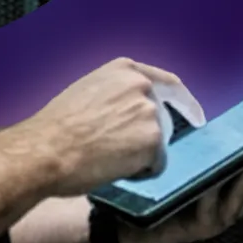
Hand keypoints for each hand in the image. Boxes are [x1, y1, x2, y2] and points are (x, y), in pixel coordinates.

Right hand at [22, 57, 197, 194]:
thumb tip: (128, 115)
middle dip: (148, 138)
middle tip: (119, 152)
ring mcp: (150, 113)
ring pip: (158, 143)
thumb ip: (115, 96)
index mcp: (125, 70)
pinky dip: (139, 172)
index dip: (184, 103)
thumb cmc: (54, 128)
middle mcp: (142, 86)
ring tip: (105, 157)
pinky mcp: (153, 141)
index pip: (169, 84)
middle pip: (163, 119)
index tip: (196, 117)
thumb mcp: (86, 92)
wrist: (46, 150)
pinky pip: (156, 165)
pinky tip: (112, 167)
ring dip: (139, 155)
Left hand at [123, 129, 242, 242]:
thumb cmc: (154, 194)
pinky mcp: (202, 227)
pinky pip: (213, 205)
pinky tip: (218, 175)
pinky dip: (216, 190)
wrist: (125, 226)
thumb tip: (221, 121)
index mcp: (230, 187)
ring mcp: (219, 217)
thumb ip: (204, 149)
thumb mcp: (184, 165)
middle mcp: (230, 203)